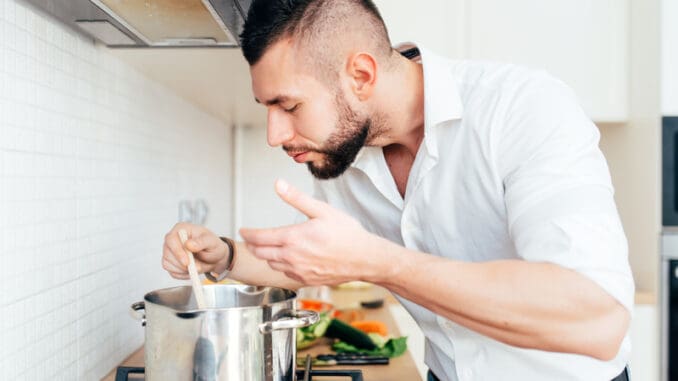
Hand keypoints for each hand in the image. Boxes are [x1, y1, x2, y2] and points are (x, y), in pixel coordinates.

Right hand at [162, 223, 228, 279]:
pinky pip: (172, 272)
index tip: (187, 262)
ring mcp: (169, 252)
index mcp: (181, 229)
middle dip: (182, 264)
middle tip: (197, 268)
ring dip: (184, 270)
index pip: (171, 239)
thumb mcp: (211, 241)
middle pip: (168, 254)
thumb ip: (201, 242)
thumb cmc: (212, 245)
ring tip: (198, 266)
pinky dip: (183, 274)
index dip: (177, 252)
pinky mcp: (170, 263)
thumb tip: (188, 244)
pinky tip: (192, 269)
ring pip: (168, 264)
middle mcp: (172, 240)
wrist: (214, 256)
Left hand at [239, 179, 384, 284]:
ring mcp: (298, 271)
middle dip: (252, 245)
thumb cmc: (347, 234)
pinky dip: (280, 266)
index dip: (248, 234)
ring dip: (266, 256)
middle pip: (260, 253)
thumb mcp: (322, 210)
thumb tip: (279, 184)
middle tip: (250, 239)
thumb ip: (297, 198)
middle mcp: (292, 257)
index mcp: (293, 238)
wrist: (365, 259)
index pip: (260, 238)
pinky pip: (285, 274)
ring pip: (272, 265)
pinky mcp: (306, 280)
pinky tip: (286, 259)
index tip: (243, 230)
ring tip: (267, 248)